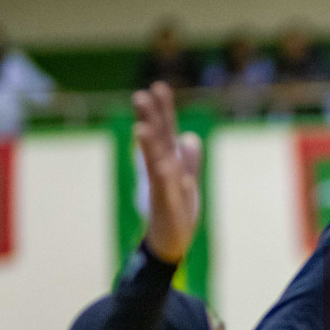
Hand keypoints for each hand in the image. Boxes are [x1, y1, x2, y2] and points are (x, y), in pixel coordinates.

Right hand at [132, 82, 201, 263]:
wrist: (171, 243)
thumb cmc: (176, 212)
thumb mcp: (186, 181)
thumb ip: (188, 159)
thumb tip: (188, 137)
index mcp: (169, 163)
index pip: (165, 131)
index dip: (163, 110)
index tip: (158, 86)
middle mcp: (163, 171)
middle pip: (156, 141)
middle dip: (150, 120)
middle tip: (140, 96)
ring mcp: (163, 188)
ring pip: (156, 162)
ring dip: (149, 147)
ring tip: (141, 129)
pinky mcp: (166, 206)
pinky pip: (165, 190)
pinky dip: (164, 178)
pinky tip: (163, 166)